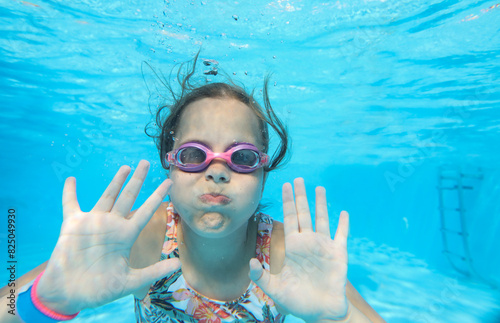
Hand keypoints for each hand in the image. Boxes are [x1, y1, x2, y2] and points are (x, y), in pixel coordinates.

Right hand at [36, 160, 179, 313]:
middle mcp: (112, 225)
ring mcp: (93, 223)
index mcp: (126, 236)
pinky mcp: (73, 225)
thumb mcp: (131, 281)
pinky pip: (70, 204)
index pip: (145, 211)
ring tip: (125, 167)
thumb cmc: (100, 289)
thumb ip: (154, 271)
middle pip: (128, 197)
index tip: (169, 182)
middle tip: (145, 162)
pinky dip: (69, 192)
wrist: (71, 294)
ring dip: (115, 181)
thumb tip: (179, 264)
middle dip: (137, 180)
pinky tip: (71, 179)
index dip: (157, 196)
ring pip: (107, 196)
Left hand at [249, 178, 349, 322]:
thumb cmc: (297, 301)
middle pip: (303, 213)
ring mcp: (324, 246)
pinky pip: (341, 236)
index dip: (287, 202)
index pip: (289, 219)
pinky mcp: (338, 254)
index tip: (284, 185)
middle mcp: (308, 242)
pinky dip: (343, 225)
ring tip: (319, 188)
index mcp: (293, 246)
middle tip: (298, 179)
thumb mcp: (275, 289)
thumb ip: (261, 276)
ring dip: (321, 204)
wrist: (320, 311)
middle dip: (300, 196)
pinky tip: (344, 213)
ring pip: (322, 219)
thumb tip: (251, 262)